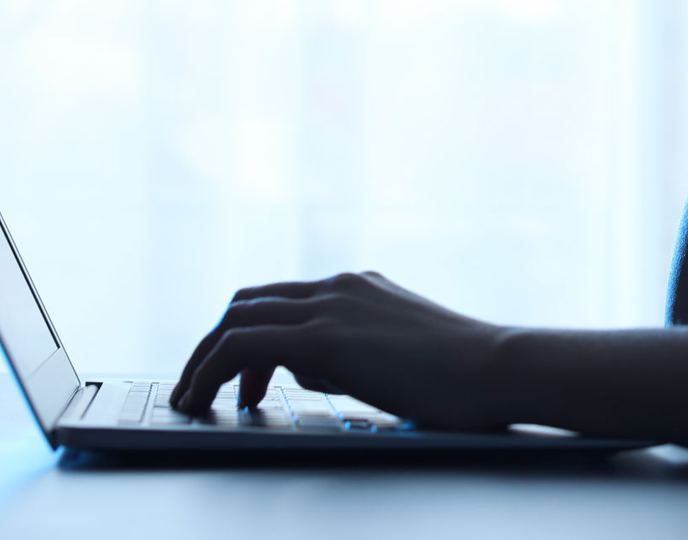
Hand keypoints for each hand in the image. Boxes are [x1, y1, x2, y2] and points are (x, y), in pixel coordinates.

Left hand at [169, 270, 509, 429]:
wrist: (496, 368)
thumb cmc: (462, 376)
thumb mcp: (397, 354)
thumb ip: (352, 352)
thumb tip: (310, 371)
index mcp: (358, 287)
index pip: (282, 300)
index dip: (248, 338)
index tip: (244, 383)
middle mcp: (338, 287)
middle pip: (248, 302)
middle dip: (212, 346)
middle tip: (202, 391)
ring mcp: (331, 306)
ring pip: (236, 318)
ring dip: (202, 360)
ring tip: (191, 401)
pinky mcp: (325, 337)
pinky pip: (242, 344)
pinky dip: (211, 370)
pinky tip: (206, 400)